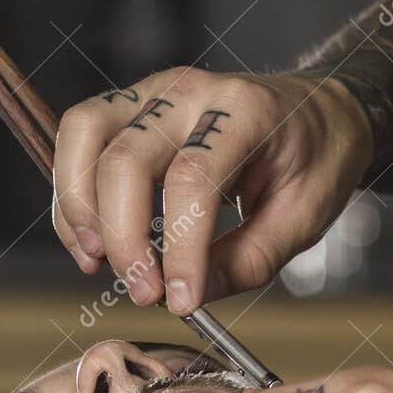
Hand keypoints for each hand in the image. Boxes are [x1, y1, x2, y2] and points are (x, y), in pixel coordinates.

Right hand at [51, 68, 371, 314]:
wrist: (319, 111)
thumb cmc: (315, 159)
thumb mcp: (304, 218)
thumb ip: (246, 261)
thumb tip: (186, 298)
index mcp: (246, 111)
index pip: (193, 180)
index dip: (180, 250)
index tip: (180, 300)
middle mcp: (192, 91)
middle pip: (126, 160)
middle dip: (124, 238)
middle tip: (144, 292)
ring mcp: (154, 92)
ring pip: (84, 135)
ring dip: (78, 207)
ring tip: (99, 262)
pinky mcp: (129, 106)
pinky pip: (79, 140)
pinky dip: (72, 196)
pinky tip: (92, 243)